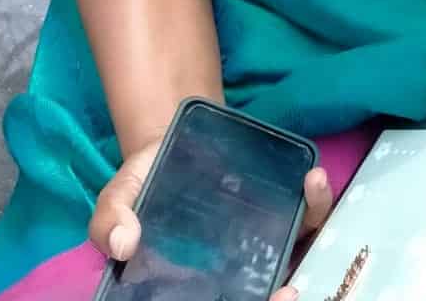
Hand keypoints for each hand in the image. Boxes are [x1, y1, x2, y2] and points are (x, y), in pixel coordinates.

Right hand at [90, 144, 332, 289]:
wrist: (171, 139)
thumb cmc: (144, 182)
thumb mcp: (119, 198)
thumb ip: (110, 220)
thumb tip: (124, 244)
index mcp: (194, 286)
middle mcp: (235, 273)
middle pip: (264, 297)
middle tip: (288, 294)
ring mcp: (261, 244)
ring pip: (297, 262)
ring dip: (313, 245)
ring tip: (307, 207)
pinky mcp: (279, 213)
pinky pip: (307, 218)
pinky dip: (315, 203)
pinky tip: (310, 177)